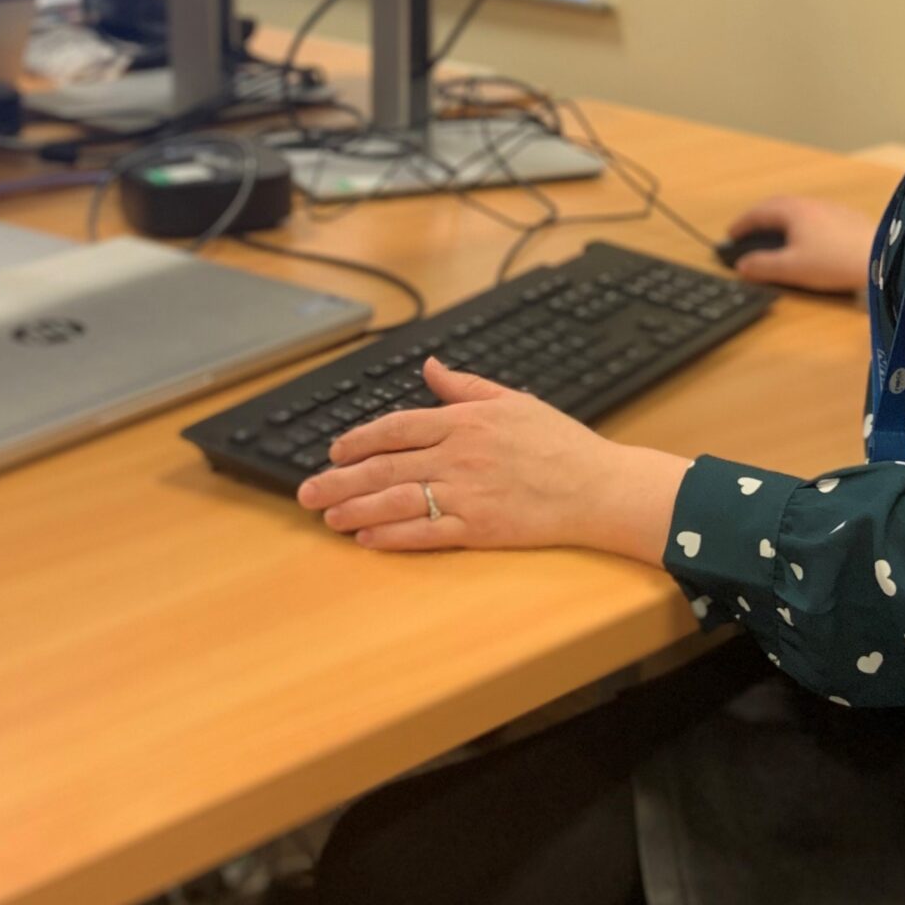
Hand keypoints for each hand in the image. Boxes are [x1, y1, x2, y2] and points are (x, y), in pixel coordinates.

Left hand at [297, 358, 689, 559]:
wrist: (597, 487)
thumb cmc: (560, 444)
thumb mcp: (513, 400)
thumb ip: (466, 386)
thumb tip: (432, 367)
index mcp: (465, 422)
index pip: (396, 427)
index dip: (358, 440)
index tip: (334, 451)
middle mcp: (458, 456)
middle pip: (384, 467)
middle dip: (339, 479)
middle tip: (307, 491)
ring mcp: (466, 494)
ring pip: (396, 501)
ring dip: (356, 508)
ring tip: (328, 516)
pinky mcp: (478, 529)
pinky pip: (424, 533)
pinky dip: (392, 536)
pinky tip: (367, 538)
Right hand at [725, 195, 879, 295]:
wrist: (880, 258)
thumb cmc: (834, 262)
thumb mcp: (792, 268)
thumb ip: (763, 266)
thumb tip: (741, 265)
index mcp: (793, 211)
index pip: (759, 212)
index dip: (742, 224)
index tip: (730, 234)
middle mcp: (811, 204)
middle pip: (778, 205)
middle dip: (760, 218)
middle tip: (749, 232)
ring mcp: (831, 209)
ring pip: (798, 210)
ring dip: (781, 220)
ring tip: (775, 237)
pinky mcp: (847, 219)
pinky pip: (815, 216)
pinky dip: (801, 225)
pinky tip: (808, 241)